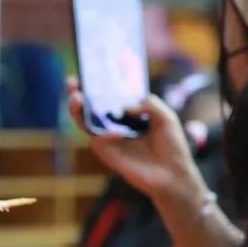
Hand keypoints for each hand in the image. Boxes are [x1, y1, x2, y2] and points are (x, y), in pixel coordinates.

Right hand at [67, 76, 196, 198]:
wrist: (174, 174)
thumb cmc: (172, 145)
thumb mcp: (166, 117)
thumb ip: (150, 103)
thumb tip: (126, 105)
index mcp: (126, 114)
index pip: (106, 96)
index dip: (94, 85)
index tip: (84, 72)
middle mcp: (113, 125)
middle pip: (88, 108)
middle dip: (77, 94)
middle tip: (72, 83)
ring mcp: (109, 140)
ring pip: (84, 124)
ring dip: (77, 111)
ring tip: (77, 98)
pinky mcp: (108, 155)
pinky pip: (98, 142)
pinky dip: (105, 135)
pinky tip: (116, 132)